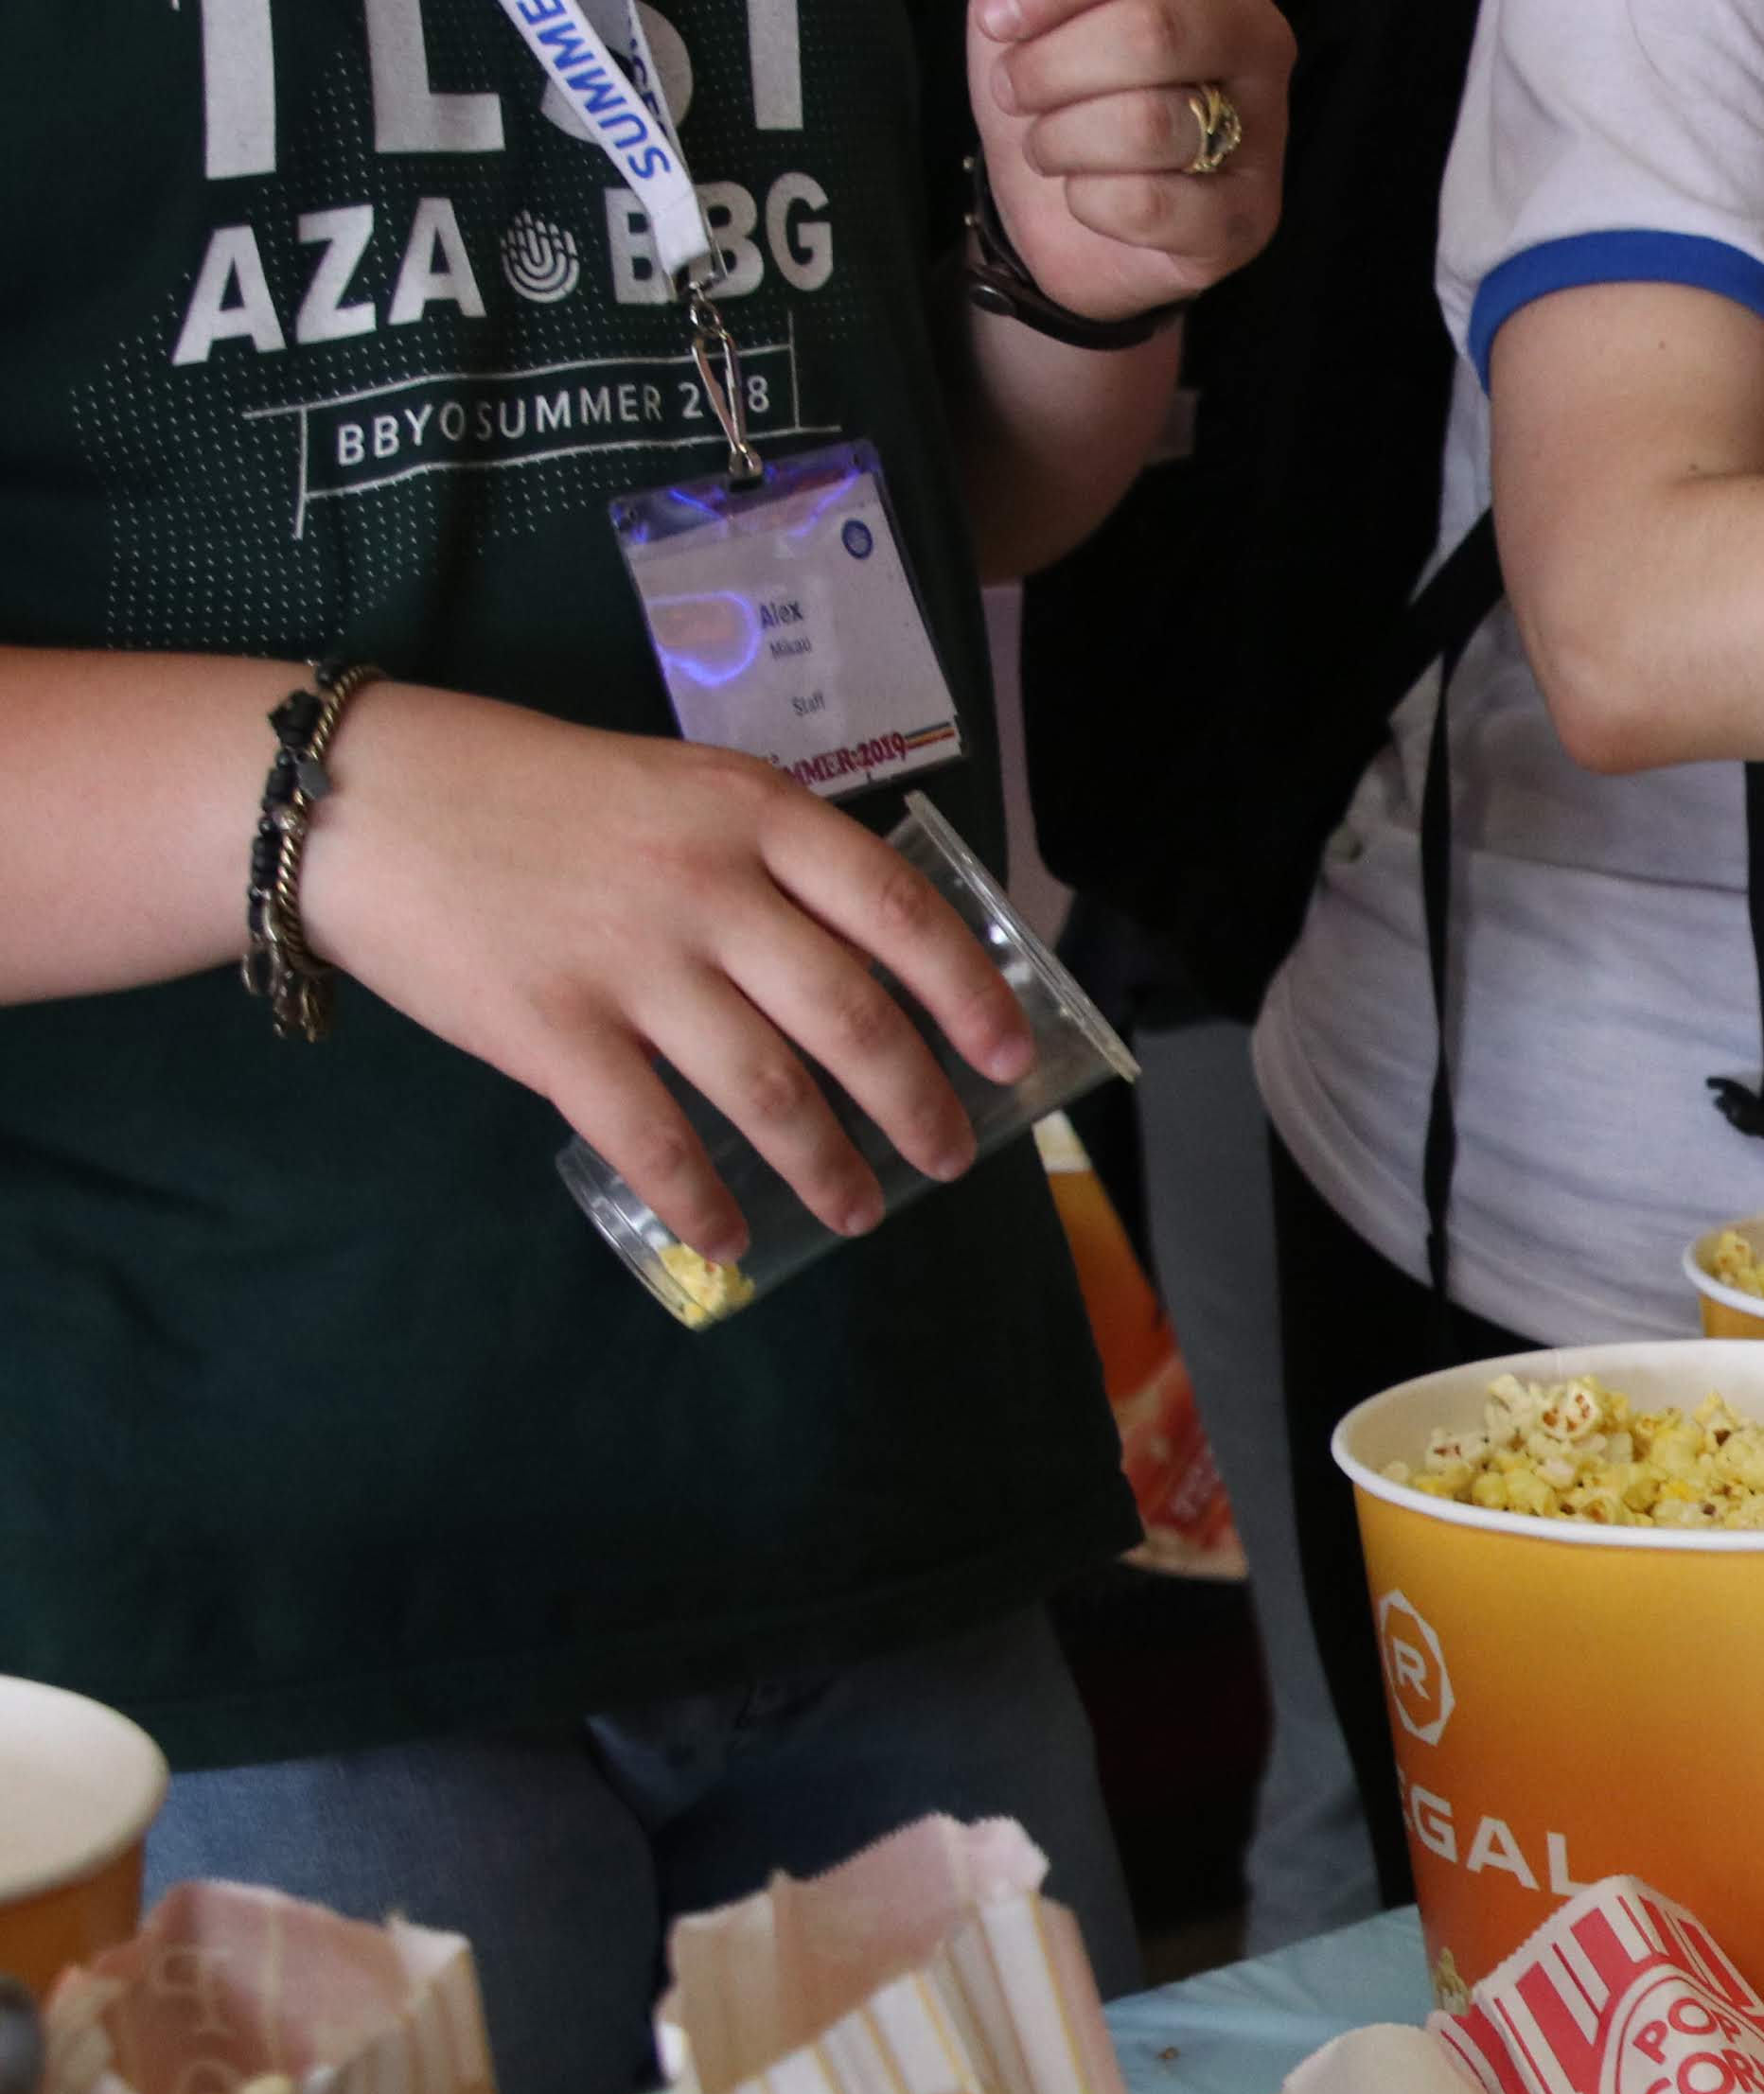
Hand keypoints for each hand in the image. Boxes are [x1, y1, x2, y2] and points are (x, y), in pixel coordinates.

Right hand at [296, 688, 1028, 1264]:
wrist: (358, 795)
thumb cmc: (528, 789)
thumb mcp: (676, 786)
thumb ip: (764, 859)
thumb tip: (863, 958)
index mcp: (752, 813)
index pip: (899, 909)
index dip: (968, 991)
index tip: (1009, 1054)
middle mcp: (707, 887)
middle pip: (852, 1018)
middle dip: (918, 1103)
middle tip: (950, 1154)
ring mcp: (630, 962)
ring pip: (769, 1091)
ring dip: (830, 1166)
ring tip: (864, 1208)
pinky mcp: (551, 1029)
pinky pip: (653, 1139)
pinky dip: (703, 1203)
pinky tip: (732, 1240)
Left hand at [969, 0, 1293, 327]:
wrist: (1059, 208)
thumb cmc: (1058, 91)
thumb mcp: (1033, 11)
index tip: (997, 25)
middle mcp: (1258, 47)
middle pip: (1150, 35)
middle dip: (1051, 69)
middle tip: (1012, 93)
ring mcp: (1262, 138)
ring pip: (1147, 124)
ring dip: (1061, 141)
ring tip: (1048, 147)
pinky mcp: (1248, 220)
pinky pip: (1148, 205)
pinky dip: (1088, 202)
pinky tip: (1090, 196)